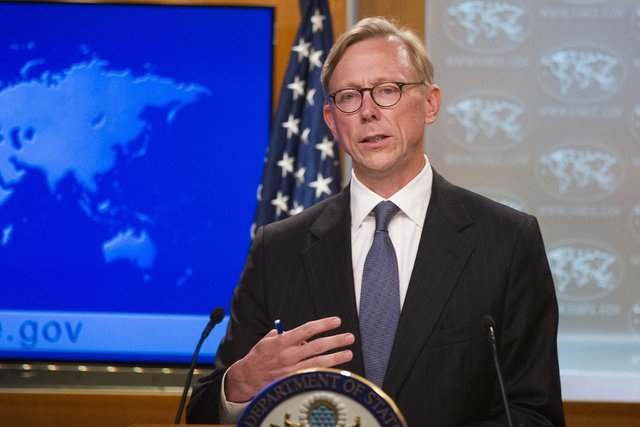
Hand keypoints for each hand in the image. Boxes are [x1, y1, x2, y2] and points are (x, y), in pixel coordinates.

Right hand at [224, 316, 353, 402]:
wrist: (247, 377)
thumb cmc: (259, 356)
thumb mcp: (268, 340)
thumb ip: (284, 335)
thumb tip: (301, 335)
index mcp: (282, 341)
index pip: (307, 329)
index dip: (323, 324)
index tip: (336, 321)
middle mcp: (288, 354)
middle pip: (317, 346)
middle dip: (335, 341)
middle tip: (348, 337)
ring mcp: (291, 369)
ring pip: (318, 362)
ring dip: (336, 358)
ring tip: (348, 353)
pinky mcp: (292, 380)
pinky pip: (312, 374)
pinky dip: (324, 370)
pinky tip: (335, 368)